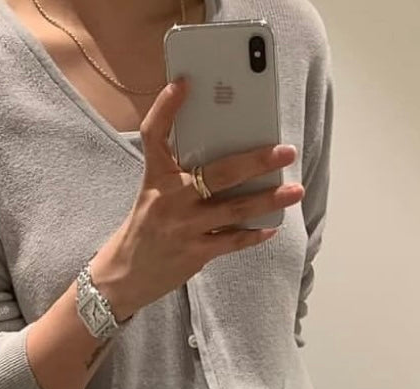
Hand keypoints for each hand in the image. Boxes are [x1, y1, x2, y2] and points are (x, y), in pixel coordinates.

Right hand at [92, 75, 304, 319]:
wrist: (125, 273)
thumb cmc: (147, 226)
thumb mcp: (154, 191)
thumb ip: (179, 170)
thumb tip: (226, 151)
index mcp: (156, 177)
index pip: (154, 135)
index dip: (166, 108)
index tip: (183, 84)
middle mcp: (170, 199)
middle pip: (219, 173)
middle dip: (257, 161)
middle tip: (285, 151)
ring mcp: (184, 227)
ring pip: (234, 209)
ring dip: (268, 199)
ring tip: (294, 190)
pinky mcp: (194, 253)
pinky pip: (231, 241)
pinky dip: (253, 235)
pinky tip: (271, 227)